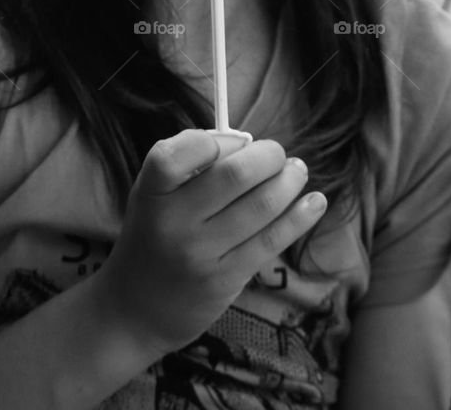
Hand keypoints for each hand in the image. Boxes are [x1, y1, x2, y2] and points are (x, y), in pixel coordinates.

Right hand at [91, 128, 326, 354]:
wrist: (135, 309)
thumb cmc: (154, 235)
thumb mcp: (153, 195)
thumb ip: (190, 165)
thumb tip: (249, 145)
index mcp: (151, 192)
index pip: (177, 154)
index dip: (217, 141)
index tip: (237, 142)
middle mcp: (173, 223)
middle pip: (235, 175)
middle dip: (269, 155)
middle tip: (277, 154)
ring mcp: (201, 254)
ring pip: (262, 205)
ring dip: (290, 180)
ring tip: (297, 171)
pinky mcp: (226, 280)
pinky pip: (271, 240)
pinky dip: (300, 215)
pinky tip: (315, 201)